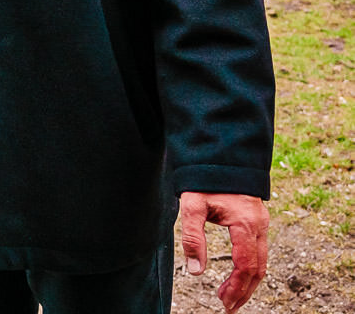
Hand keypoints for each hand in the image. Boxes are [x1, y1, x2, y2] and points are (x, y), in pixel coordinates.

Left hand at [178, 191, 268, 312]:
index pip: (245, 265)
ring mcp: (262, 223)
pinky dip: (251, 267)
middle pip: (258, 268)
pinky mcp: (259, 220)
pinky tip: (238, 275)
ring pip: (261, 260)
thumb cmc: (204, 180)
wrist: (221, 155)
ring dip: (248, 281)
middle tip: (227, 306)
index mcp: (245, 224)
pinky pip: (259, 250)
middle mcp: (260, 225)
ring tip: (230, 296)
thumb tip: (195, 272)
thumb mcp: (191, 205)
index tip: (224, 302)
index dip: (236, 287)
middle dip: (244, 290)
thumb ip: (193, 238)